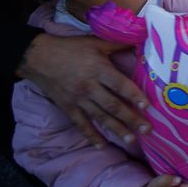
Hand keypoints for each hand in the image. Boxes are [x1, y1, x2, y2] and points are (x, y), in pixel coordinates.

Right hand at [19, 34, 146, 146]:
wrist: (39, 58)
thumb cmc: (71, 48)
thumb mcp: (95, 42)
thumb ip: (118, 44)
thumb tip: (140, 41)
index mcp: (98, 70)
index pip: (120, 86)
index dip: (134, 96)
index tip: (147, 106)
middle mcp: (89, 88)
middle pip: (113, 106)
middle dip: (131, 119)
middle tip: (147, 130)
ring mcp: (78, 100)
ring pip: (100, 118)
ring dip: (117, 130)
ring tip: (131, 140)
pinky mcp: (67, 108)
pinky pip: (81, 124)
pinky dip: (91, 135)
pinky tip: (102, 145)